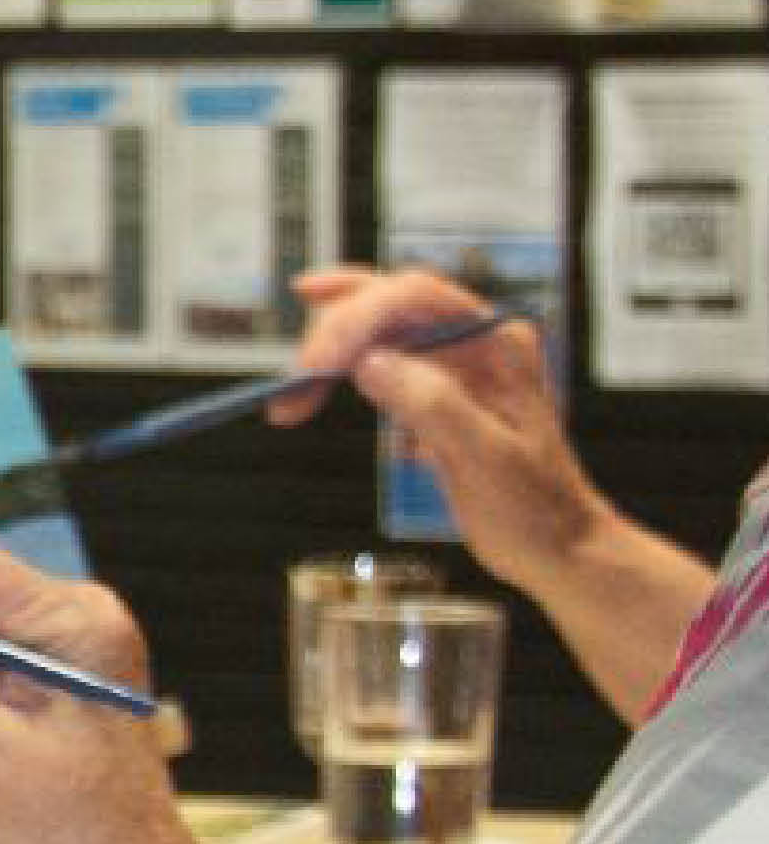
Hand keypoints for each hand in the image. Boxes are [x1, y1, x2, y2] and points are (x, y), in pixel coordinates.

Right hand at [280, 262, 600, 589]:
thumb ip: (434, 404)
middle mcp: (473, 342)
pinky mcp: (433, 391)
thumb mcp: (486, 458)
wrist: (554, 547)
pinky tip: (315, 398)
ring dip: (325, 357)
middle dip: (329, 335)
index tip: (314, 364)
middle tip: (289, 390)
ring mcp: (452, 365)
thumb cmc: (533, 508)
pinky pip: (376, 364)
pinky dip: (338, 377)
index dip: (355, 317)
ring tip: (290, 403)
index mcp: (497, 343)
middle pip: (385, 304)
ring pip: (373, 332)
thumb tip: (370, 363)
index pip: (414, 296)